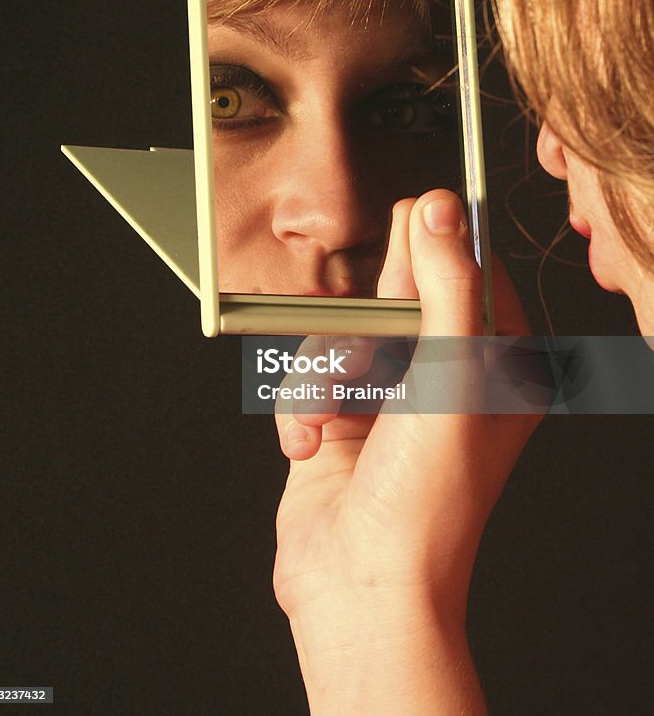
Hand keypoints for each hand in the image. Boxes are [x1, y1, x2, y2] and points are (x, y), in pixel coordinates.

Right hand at [273, 191, 540, 714]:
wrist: (360, 587)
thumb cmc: (425, 502)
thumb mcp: (451, 377)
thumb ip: (447, 285)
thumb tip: (442, 211)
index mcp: (497, 370)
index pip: (471, 275)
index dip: (437, 245)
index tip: (411, 219)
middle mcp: (446, 381)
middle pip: (399, 298)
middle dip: (365, 317)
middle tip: (361, 327)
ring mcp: (390, 399)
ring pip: (342, 332)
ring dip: (324, 372)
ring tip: (328, 415)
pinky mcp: (341, 418)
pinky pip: (308, 373)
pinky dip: (300, 404)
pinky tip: (308, 443)